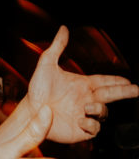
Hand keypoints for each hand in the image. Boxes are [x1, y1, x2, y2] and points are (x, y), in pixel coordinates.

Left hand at [24, 26, 138, 142]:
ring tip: (88, 105)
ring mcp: (84, 115)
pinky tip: (82, 119)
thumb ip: (57, 47)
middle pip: (111, 96)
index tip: (128, 80)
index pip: (105, 82)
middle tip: (135, 90)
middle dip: (125, 92)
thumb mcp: (47, 64)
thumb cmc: (37, 90)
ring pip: (104, 112)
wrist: (28, 111)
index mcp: (83, 85)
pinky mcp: (79, 130)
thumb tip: (63, 28)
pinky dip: (91, 124)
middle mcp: (86, 99)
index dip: (117, 81)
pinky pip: (94, 128)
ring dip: (100, 109)